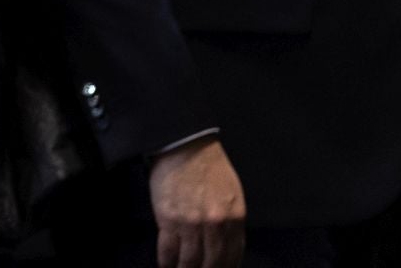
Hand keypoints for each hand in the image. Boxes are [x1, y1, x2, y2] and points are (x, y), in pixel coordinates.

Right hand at [150, 136, 245, 267]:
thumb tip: (226, 243)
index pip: (233, 256)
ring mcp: (191, 224)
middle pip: (212, 263)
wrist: (184, 145)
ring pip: (189, 261)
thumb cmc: (208, 166)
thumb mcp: (232, 193)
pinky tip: (166, 265)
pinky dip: (166, 262)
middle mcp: (215, 225)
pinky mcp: (168, 219)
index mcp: (234, 218)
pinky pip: (168, 249)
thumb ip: (231, 220)